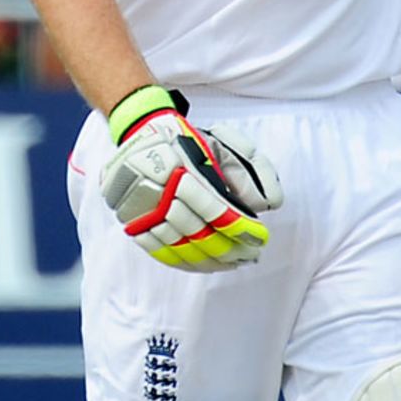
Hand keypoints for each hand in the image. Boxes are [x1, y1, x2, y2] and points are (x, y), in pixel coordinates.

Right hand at [101, 85, 282, 269]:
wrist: (141, 135)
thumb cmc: (188, 140)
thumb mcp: (224, 143)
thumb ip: (252, 168)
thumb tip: (269, 204)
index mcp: (177, 166)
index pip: (213, 210)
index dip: (239, 229)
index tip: (259, 238)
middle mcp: (154, 191)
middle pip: (198, 233)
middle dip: (230, 249)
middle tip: (251, 255)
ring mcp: (140, 210)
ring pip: (180, 247)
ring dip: (212, 260)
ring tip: (236, 262)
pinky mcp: (132, 223)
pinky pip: (161, 252)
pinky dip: (186, 263)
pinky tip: (207, 265)